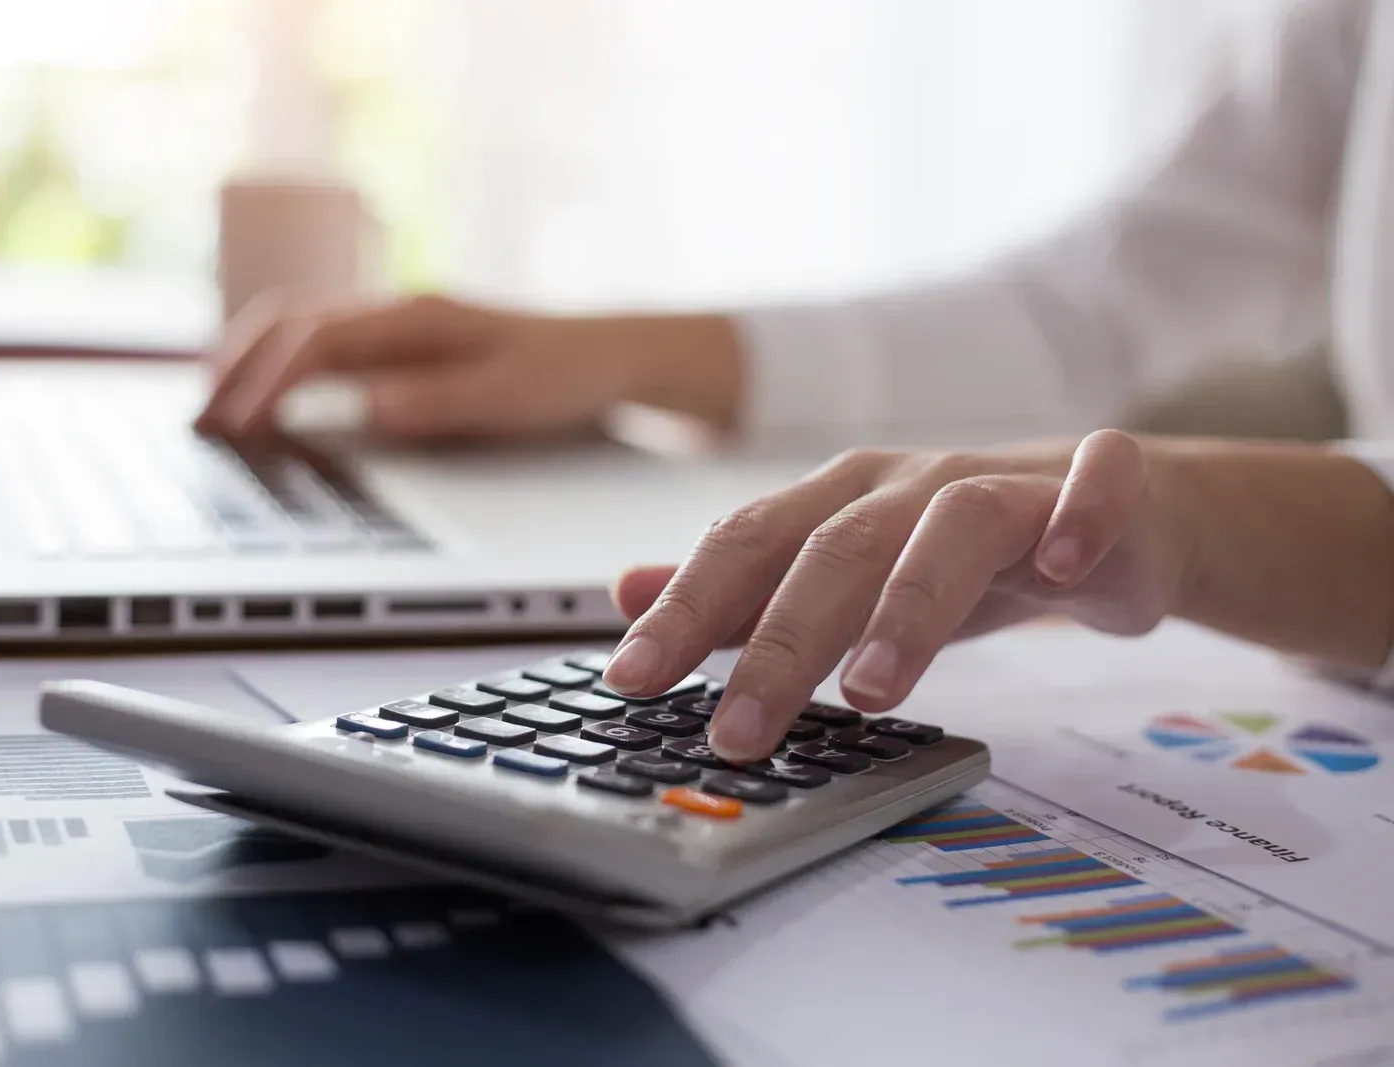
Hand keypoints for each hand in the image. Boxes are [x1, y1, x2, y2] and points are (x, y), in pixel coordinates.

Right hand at [196, 293, 743, 440]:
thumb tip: (365, 408)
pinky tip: (271, 396)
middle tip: (200, 420)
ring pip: (300, 326)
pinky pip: (325, 342)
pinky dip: (282, 363)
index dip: (269, 383)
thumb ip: (435, 401)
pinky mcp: (405, 341)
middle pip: (290, 324)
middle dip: (238, 370)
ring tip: (214, 405)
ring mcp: (399, 322)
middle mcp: (399, 311)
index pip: (317, 342)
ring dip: (250, 361)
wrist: (610, 354)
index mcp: (417, 318)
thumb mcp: (507, 396)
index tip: (238, 425)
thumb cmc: (564, 374)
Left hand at [602, 431, 1189, 761]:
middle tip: (739, 731)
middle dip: (780, 641)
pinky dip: (1078, 520)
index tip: (629, 682)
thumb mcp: (843, 575)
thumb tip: (625, 593)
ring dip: (908, 604)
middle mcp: (912, 484)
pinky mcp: (1105, 488)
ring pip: (954, 524)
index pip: (747, 545)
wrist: (1111, 515)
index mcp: (841, 500)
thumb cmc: (960, 553)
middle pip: (835, 547)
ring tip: (871, 692)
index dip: (685, 609)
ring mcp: (1009, 482)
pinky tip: (1060, 576)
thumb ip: (741, 592)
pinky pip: (1098, 487)